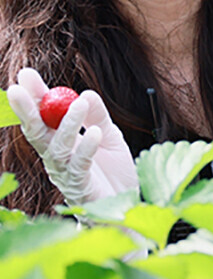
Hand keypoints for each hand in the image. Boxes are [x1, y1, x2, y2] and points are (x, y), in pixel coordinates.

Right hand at [7, 68, 138, 206]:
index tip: (25, 74)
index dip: (34, 96)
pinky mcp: (81, 186)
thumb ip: (98, 116)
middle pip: (37, 131)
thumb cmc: (114, 170)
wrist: (128, 203)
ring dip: (67, 124)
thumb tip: (85, 92)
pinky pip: (80, 165)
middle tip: (17, 88)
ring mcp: (66, 172)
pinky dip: (87, 148)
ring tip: (78, 103)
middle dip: (27, 109)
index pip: (44, 115)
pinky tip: (96, 134)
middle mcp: (57, 156)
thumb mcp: (110, 135)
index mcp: (61, 141)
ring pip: (57, 147)